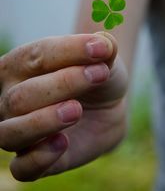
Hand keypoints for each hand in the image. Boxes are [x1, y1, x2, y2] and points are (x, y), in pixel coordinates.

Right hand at [0, 32, 127, 180]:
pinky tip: (64, 143)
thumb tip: (103, 43)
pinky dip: (39, 159)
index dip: (69, 52)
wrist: (106, 104)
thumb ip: (102, 47)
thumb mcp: (103, 56)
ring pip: (12, 133)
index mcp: (19, 65)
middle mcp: (10, 97)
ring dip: (44, 121)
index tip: (101, 49)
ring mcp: (20, 129)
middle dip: (63, 85)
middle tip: (99, 75)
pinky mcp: (34, 157)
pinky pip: (22, 168)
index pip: (34, 56)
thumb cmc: (95, 74)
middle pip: (21, 97)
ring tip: (76, 110)